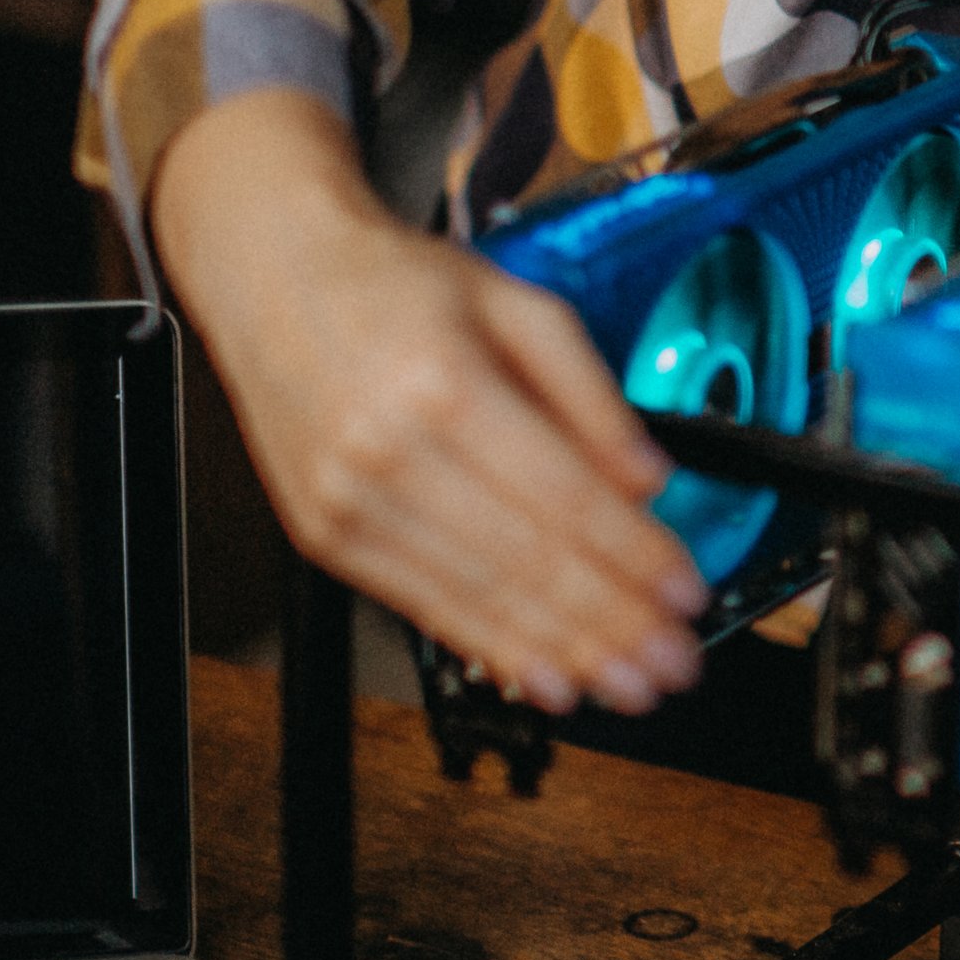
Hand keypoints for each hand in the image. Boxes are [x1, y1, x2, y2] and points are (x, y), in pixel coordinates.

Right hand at [150, 89, 706, 713]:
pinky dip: (490, 648)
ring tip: (627, 684)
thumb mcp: (518, 304)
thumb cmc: (395, 284)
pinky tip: (544, 676)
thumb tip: (648, 478)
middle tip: (673, 663)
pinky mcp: (326, 536)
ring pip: (477, 598)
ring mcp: (350, 503)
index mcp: (447, 386)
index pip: (566, 497)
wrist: (272, 275)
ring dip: (563, 652)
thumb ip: (590, 394)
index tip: (687, 594)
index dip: (635, 558)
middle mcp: (390, 453)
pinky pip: (422, 607)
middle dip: (612, 624)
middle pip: (526, 560)